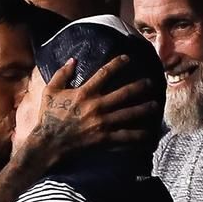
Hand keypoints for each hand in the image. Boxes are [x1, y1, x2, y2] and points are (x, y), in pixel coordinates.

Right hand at [29, 56, 161, 160]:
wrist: (48, 143)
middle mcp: (96, 106)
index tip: (128, 58)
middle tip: (150, 83)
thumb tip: (73, 60)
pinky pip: (124, 136)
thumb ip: (62, 74)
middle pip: (124, 93)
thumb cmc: (48, 116)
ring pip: (128, 113)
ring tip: (154, 105)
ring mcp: (102, 123)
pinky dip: (137, 136)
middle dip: (139, 87)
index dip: (118, 63)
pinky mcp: (103, 138)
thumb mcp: (50, 91)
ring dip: (143, 108)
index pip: (105, 73)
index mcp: (84, 93)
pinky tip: (148, 134)